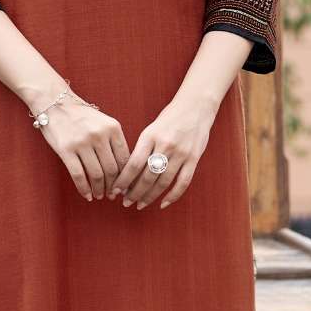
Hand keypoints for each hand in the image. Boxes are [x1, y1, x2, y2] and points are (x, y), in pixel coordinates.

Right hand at [37, 93, 129, 200]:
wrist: (55, 103)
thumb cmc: (81, 116)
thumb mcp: (104, 122)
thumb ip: (114, 141)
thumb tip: (123, 170)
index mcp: (113, 128)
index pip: (125, 159)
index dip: (126, 177)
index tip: (124, 186)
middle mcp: (99, 135)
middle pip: (111, 169)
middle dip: (113, 186)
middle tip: (112, 195)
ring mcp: (82, 142)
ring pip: (96, 175)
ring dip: (99, 189)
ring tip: (99, 195)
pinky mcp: (66, 150)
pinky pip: (78, 175)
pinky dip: (84, 189)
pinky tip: (86, 195)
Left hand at [110, 95, 216, 210]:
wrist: (196, 106)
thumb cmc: (169, 118)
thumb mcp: (151, 129)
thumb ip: (141, 149)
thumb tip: (127, 174)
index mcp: (150, 136)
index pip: (133, 164)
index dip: (123, 181)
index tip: (115, 190)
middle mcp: (165, 145)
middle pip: (147, 176)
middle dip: (134, 192)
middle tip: (126, 202)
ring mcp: (181, 153)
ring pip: (163, 182)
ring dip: (150, 196)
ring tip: (140, 204)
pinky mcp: (194, 158)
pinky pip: (183, 182)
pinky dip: (173, 196)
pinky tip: (163, 203)